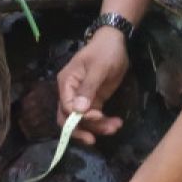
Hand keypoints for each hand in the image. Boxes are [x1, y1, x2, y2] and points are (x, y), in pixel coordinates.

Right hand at [56, 29, 129, 143]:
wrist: (115, 42)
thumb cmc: (105, 51)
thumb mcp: (98, 68)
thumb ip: (88, 88)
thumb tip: (78, 110)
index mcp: (67, 83)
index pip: (65, 107)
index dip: (78, 117)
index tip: (97, 116)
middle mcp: (70, 93)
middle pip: (69, 119)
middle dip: (82, 130)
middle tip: (95, 140)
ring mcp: (82, 98)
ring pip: (84, 120)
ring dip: (98, 127)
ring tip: (115, 127)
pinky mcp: (94, 101)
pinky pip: (95, 117)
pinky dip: (104, 122)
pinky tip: (116, 123)